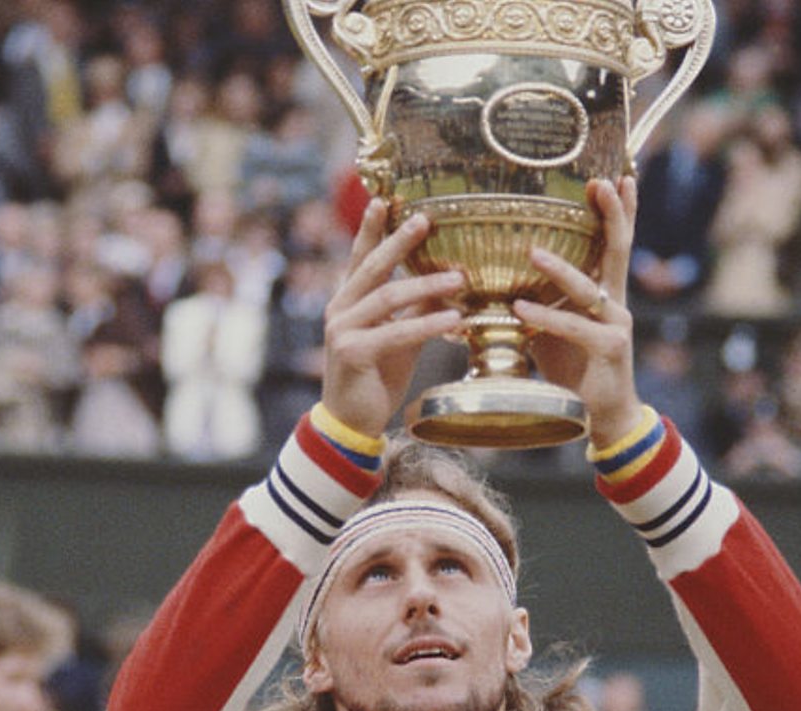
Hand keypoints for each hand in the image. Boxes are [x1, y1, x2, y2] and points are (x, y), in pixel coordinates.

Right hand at [320, 198, 464, 436]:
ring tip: (460, 278)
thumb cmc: (374, 377)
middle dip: (398, 241)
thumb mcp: (397, 337)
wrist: (351, 421)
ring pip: (387, 297)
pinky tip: (454, 319)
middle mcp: (340, 310)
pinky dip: (426, 324)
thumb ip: (414, 310)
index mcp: (348, 301)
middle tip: (424, 218)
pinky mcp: (353, 353)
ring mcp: (342, 331)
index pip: (360, 257)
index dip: (371, 228)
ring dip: (426, 285)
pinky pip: (395, 332)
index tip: (383, 198)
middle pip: (371, 267)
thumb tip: (446, 284)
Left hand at [513, 177, 643, 447]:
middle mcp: (616, 301)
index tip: (615, 174)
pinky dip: (546, 318)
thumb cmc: (574, 366)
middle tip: (602, 183)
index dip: (617, 209)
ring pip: (589, 289)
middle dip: (613, 214)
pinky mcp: (609, 350)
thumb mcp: (551, 325)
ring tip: (532, 252)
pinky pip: (574, 328)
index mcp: (605, 291)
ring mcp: (616, 325)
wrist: (601, 416)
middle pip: (618, 249)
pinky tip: (521, 309)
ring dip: (560, 270)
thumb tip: (493, 273)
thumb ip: (536, 297)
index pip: (613, 241)